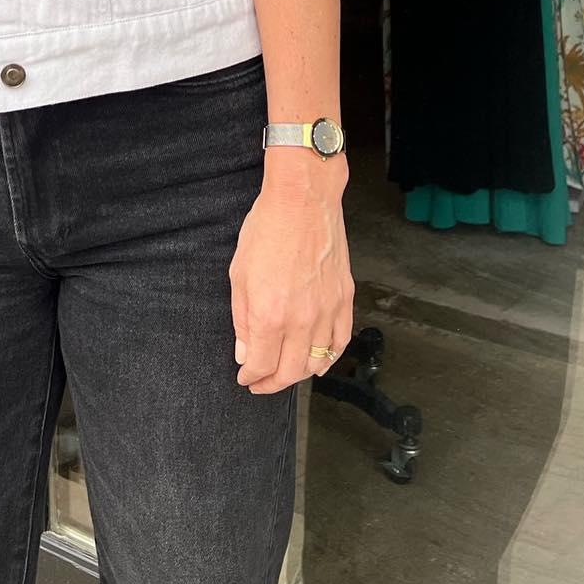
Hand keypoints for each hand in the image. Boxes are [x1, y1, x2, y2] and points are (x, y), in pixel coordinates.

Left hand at [229, 173, 354, 394]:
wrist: (303, 200)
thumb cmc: (267, 228)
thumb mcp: (239, 274)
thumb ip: (242, 319)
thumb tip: (246, 353)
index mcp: (270, 314)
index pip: (261, 364)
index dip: (251, 377)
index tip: (245, 377)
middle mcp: (301, 320)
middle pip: (290, 371)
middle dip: (272, 383)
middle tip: (260, 382)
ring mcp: (327, 311)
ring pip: (317, 361)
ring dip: (299, 373)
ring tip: (285, 372)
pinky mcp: (344, 299)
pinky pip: (341, 341)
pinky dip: (331, 357)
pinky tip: (320, 362)